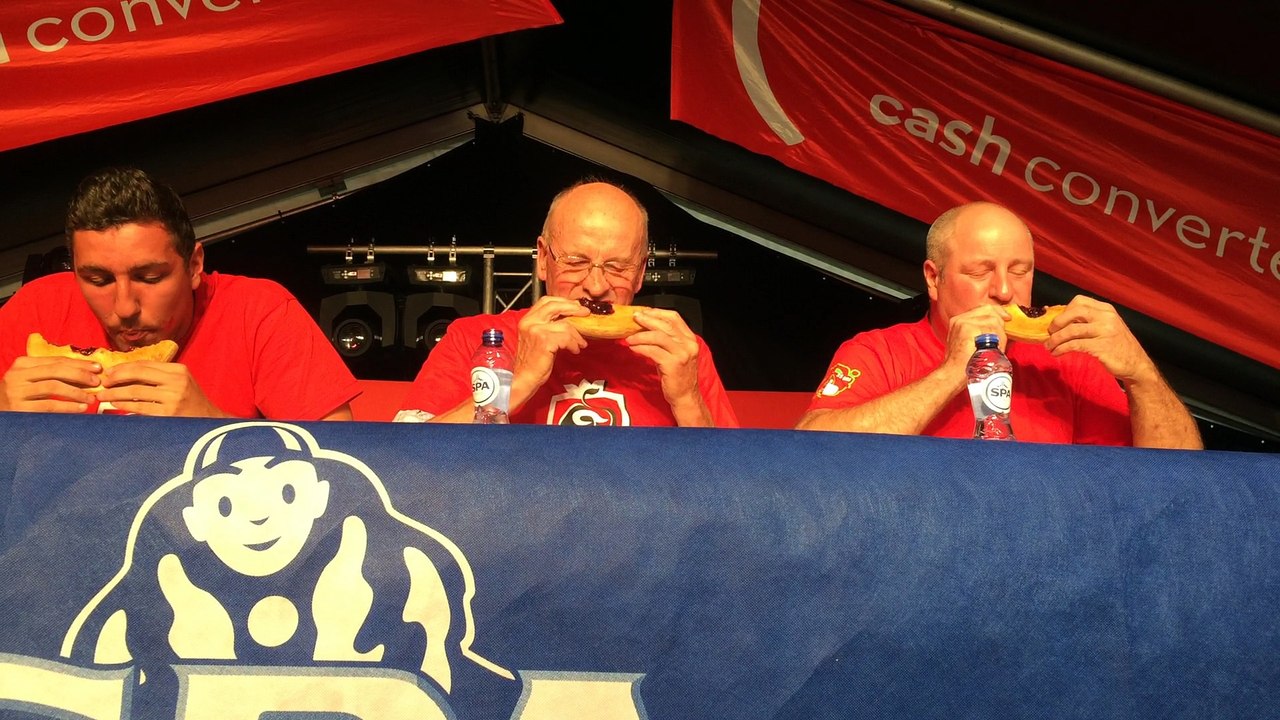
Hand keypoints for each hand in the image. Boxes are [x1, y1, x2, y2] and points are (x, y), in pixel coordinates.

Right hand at [0, 356, 100, 412]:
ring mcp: (17, 392)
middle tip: (97, 382)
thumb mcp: (31, 379)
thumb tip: (86, 373)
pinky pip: (49, 405)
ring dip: (76, 392)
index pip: (56, 360)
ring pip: (53, 387)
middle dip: (80, 375)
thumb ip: (52, 373)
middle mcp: (18, 375)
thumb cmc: (20, 395)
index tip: (98, 368)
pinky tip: (80, 408)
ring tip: (91, 398)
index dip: (79, 363)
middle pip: (56, 371)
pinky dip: (67, 406)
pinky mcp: (19, 409)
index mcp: (23, 364)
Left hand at [97, 361, 226, 416]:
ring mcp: (173, 398)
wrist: (210, 422)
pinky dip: (123, 406)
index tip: (109, 373)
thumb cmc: (190, 402)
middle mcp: (177, 381)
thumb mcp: (180, 382)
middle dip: (116, 377)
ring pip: (135, 391)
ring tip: (102, 396)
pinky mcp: (168, 414)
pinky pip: (139, 407)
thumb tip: (123, 374)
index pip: (145, 364)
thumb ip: (158, 376)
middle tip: (103, 383)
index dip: (123, 367)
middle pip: (138, 373)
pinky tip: (114, 406)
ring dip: (114, 393)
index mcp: (179, 370)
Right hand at [512, 295, 589, 395]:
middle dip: (574, 308)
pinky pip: (566, 338)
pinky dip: (573, 344)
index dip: (563, 302)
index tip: (576, 306)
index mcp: (527, 319)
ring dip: (576, 335)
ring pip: (565, 325)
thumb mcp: (538, 337)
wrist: (524, 378)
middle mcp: (530, 322)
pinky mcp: (545, 342)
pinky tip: (574, 350)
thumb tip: (569, 318)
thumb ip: (549, 325)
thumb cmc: (532, 361)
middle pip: (556, 306)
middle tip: (585, 313)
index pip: (546, 301)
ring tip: (580, 343)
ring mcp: (536, 331)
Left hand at [625, 308, 703, 411]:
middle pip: (665, 325)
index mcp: (690, 338)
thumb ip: (666, 340)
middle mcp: (688, 344)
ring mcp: (681, 354)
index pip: (675, 317)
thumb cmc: (677, 375)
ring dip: (640, 335)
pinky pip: (653, 351)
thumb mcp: (675, 353)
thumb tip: (645, 327)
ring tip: (629, 337)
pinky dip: (640, 348)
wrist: (685, 396)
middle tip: (634, 318)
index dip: (658, 312)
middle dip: (647, 320)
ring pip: (658, 337)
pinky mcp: (673, 365)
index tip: (644, 312)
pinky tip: (633, 348)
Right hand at [942, 304, 1009, 371]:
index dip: (998, 312)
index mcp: (959, 320)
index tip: (1006, 318)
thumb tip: (1003, 327)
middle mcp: (960, 319)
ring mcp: (964, 323)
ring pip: (993, 320)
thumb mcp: (970, 342)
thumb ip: (982, 331)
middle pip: (989, 310)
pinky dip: (999, 339)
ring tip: (997, 347)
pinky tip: (995, 348)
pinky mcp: (969, 329)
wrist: (953, 374)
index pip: (983, 308)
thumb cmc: (963, 363)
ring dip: (1000, 334)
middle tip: (1002, 337)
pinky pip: (992, 329)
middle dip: (1000, 322)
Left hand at [1044, 296, 1156, 383]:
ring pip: (1071, 330)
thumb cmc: (1117, 346)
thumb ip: (1089, 321)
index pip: (1079, 301)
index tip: (1056, 322)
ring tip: (1049, 347)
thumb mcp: (1106, 327)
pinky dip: (1061, 348)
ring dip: (1055, 339)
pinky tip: (1056, 353)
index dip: (1064, 310)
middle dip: (1057, 322)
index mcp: (1106, 309)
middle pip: (1074, 311)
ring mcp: (1105, 331)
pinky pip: (1074, 345)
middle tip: (1050, 333)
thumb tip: (1059, 319)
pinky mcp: (1101, 347)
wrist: (1136, 365)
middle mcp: (1106, 317)